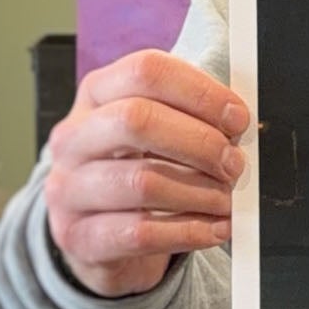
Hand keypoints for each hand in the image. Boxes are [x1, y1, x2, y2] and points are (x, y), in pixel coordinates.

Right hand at [45, 51, 249, 297]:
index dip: (201, 92)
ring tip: (227, 200)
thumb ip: (190, 116)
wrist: (98, 233)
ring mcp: (68, 189)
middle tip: (234, 164)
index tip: (238, 118)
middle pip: (136, 120)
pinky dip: (189, 231)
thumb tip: (239, 121)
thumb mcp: (155, 131)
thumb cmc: (137, 168)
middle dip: (200, 142)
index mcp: (97, 95)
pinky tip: (215, 229)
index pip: (146, 71)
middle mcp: (74, 137)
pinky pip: (140, 233)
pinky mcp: (79, 237)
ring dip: (200, 192)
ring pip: (141, 182)